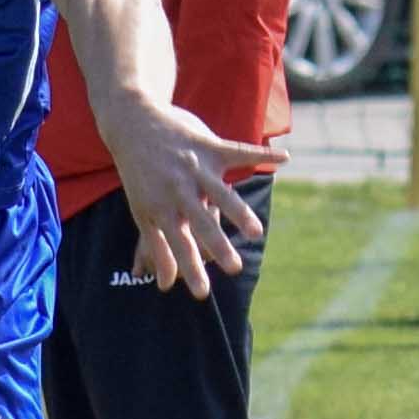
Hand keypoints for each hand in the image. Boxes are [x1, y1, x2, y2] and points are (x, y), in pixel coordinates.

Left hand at [101, 92, 283, 296]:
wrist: (133, 124)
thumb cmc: (139, 175)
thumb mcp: (142, 211)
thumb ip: (156, 247)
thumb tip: (164, 285)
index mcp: (162, 207)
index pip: (179, 244)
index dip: (190, 269)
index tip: (203, 294)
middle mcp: (179, 189)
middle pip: (201, 223)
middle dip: (217, 245)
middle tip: (234, 267)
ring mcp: (195, 166)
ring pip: (220, 192)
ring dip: (238, 211)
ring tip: (255, 232)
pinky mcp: (209, 145)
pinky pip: (240, 151)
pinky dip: (263, 153)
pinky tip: (286, 158)